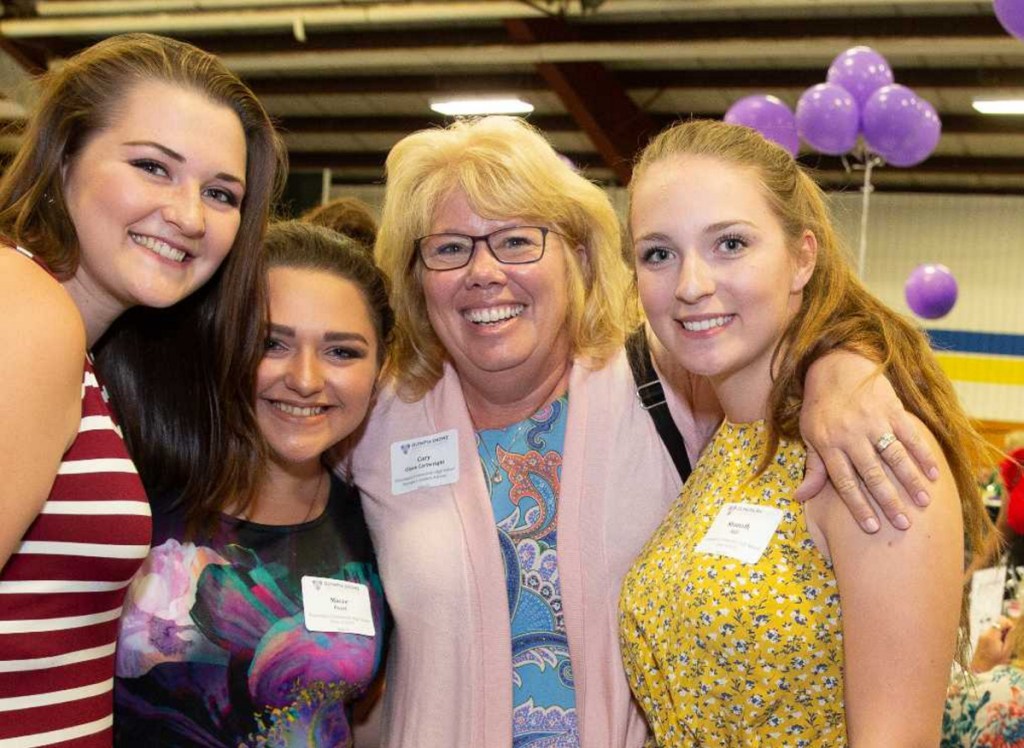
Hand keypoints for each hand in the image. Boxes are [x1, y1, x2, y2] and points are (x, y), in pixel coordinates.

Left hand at [795, 350, 939, 532]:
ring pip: (894, 457)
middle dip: (888, 501)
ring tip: (923, 503)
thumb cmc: (820, 408)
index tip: (871, 528)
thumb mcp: (810, 436)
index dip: (858, 506)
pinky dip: (923, 454)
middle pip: (872, 474)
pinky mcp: (892, 409)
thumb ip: (812, 468)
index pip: (844, 482)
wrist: (836, 367)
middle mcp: (850, 435)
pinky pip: (910, 435)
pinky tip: (934, 473)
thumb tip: (800, 498)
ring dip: (911, 481)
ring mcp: (872, 421)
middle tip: (903, 525)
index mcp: (828, 444)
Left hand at [971, 617, 1014, 673]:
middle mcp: (986, 631)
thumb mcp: (1006, 651)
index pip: (1001, 620)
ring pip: (996, 627)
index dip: (1009, 624)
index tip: (1011, 633)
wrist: (980, 665)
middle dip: (1005, 630)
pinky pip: (992, 632)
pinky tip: (997, 645)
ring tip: (1001, 645)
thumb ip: (1009, 638)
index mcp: (992, 635)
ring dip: (1001, 633)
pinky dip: (997, 636)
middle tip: (1006, 641)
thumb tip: (1012, 627)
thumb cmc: (994, 660)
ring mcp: (982, 633)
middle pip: (998, 623)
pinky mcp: (982, 636)